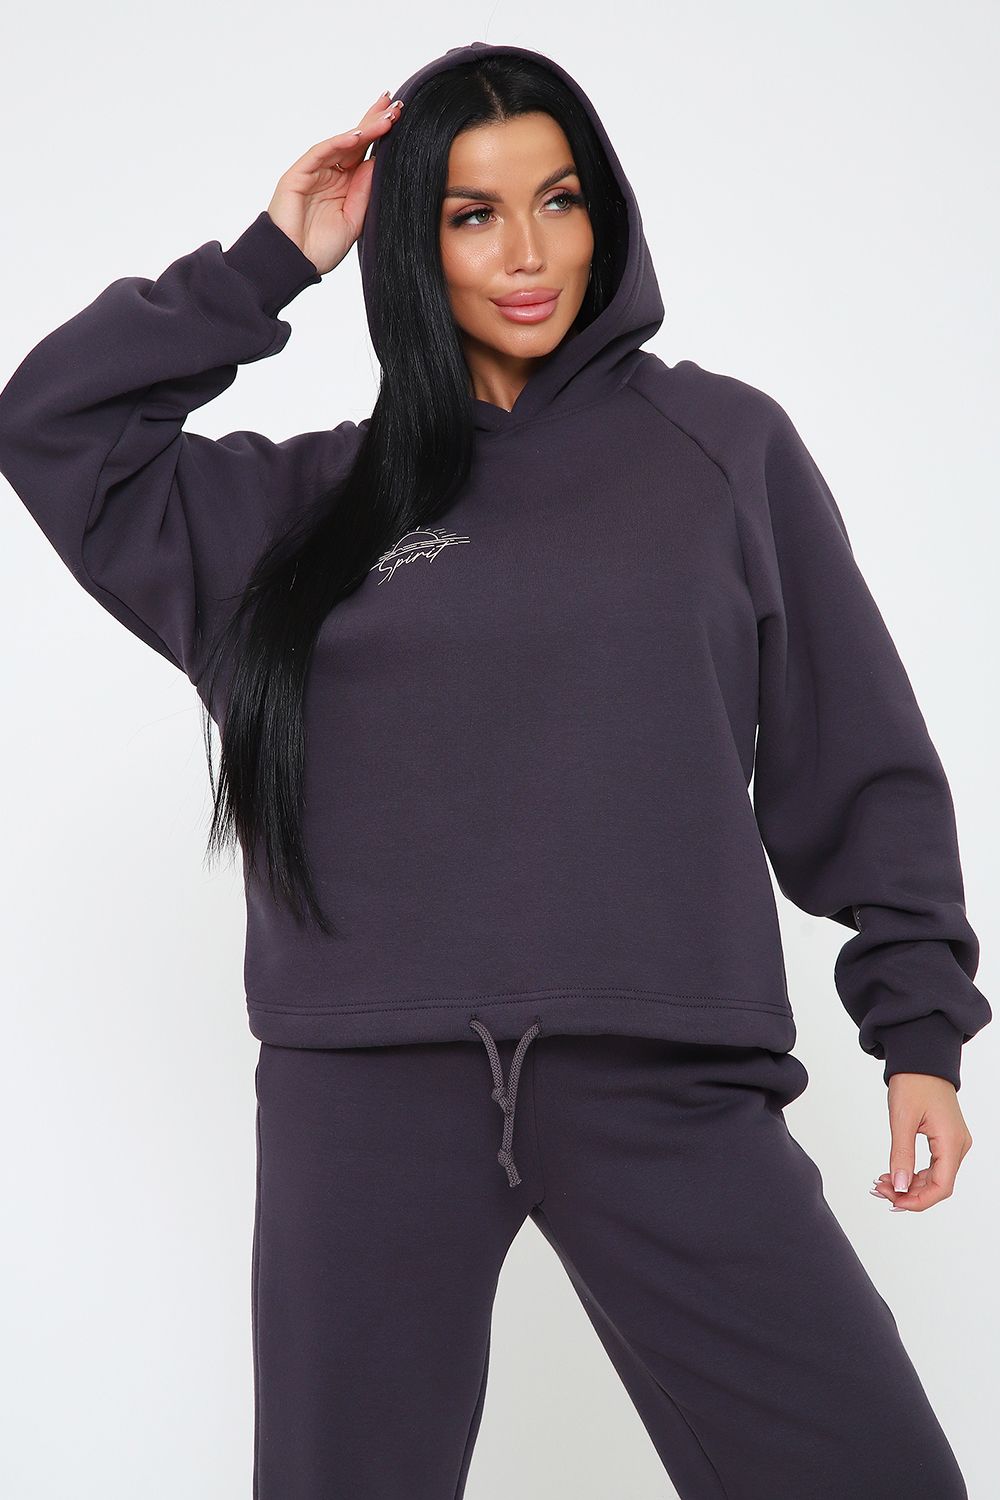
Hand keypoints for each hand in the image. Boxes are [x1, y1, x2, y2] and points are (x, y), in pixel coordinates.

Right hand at [266, 91, 404, 275]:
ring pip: (341, 143)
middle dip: (376, 122)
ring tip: (386, 117)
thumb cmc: (319, 248)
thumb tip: (380, 162)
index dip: (381, 136)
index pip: (365, 153)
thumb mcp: (354, 220)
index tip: (400, 119)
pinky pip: (321, 153)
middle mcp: (330, 173)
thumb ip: (364, 191)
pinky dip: (339, 143)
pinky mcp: (298, 174)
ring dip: (365, 129)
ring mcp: (314, 171)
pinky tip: (358, 135)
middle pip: (356, 141)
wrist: (294, 264)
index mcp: (344, 184)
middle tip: (397, 105)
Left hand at [870, 1074, 972, 1211]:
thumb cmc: (914, 1082)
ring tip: (882, 1181)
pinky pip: (933, 1165)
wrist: (921, 1060)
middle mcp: (958, 1145)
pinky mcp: (946, 1139)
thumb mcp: (902, 1119)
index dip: (917, 1200)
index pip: (941, 1187)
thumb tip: (899, 1186)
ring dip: (909, 1184)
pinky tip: (893, 1173)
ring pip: (935, 1177)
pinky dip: (914, 1172)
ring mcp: (954, 1142)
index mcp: (952, 1142)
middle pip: (938, 1185)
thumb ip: (901, 1154)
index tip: (893, 1201)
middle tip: (879, 1189)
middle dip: (908, 1192)